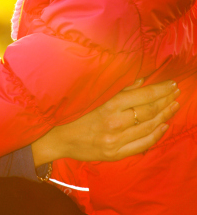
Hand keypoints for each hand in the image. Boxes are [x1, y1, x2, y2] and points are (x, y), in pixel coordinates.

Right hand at [31, 79, 179, 165]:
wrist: (58, 138)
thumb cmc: (73, 112)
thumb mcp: (94, 95)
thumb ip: (119, 88)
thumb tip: (141, 79)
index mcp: (108, 106)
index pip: (142, 97)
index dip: (159, 90)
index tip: (172, 84)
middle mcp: (114, 124)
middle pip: (148, 112)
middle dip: (165, 101)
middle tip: (176, 92)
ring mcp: (115, 141)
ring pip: (148, 128)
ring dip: (164, 116)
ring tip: (174, 106)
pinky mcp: (115, 154)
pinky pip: (141, 145)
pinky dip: (155, 135)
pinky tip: (163, 126)